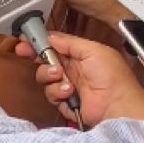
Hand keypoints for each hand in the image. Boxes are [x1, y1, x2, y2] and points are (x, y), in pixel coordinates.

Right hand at [18, 32, 143, 125]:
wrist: (117, 106)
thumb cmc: (113, 77)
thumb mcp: (93, 50)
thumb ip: (69, 42)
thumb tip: (51, 36)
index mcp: (81, 54)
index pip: (56, 45)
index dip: (41, 41)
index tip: (26, 38)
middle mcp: (73, 69)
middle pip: (46, 59)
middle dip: (36, 55)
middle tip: (26, 51)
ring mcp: (68, 86)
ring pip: (45, 77)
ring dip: (49, 74)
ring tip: (60, 75)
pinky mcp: (65, 102)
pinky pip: (51, 94)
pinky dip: (57, 92)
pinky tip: (68, 92)